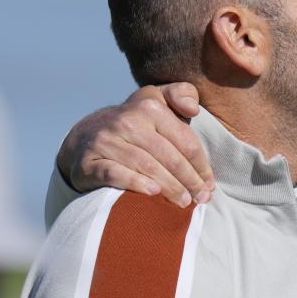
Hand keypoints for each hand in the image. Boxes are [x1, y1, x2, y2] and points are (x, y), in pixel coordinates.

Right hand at [57, 83, 213, 206]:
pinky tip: (153, 193)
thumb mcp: (157, 100)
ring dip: (170, 187)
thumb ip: (181, 94)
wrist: (87, 137)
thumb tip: (193, 109)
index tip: (209, 184)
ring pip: (146, 166)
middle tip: (201, 199)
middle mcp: (127, 120)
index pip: (185, 140)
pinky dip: (136, 183)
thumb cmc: (136, 124)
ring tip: (184, 202)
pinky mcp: (89, 161)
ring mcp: (106, 141)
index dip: (201, 165)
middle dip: (189, 180)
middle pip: (168, 156)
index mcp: (149, 106)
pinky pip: (115, 173)